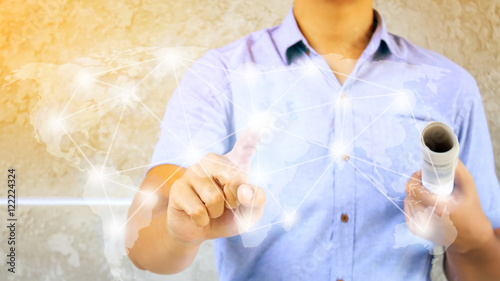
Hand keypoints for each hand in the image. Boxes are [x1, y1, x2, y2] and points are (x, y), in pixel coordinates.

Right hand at [166, 127, 266, 243]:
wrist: (199, 231)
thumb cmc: (227, 217)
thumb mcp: (249, 214)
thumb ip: (256, 201)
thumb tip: (243, 191)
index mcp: (233, 163)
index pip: (245, 146)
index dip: (253, 134)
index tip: (264, 117)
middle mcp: (212, 161)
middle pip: (235, 180)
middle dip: (234, 202)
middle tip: (225, 205)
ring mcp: (193, 172)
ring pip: (215, 199)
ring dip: (216, 213)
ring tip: (210, 210)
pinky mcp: (178, 187)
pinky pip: (199, 210)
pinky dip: (203, 220)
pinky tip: (198, 216)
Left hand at [404, 159, 493, 252]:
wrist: (471, 238)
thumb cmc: (470, 211)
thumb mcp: (469, 190)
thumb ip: (459, 172)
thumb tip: (448, 157)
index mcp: (438, 209)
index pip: (413, 189)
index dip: (416, 177)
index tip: (423, 173)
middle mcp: (426, 219)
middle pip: (409, 194)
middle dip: (416, 184)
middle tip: (426, 182)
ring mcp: (419, 226)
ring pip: (406, 201)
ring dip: (413, 193)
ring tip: (426, 191)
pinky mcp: (416, 230)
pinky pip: (406, 210)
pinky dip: (412, 203)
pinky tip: (421, 201)